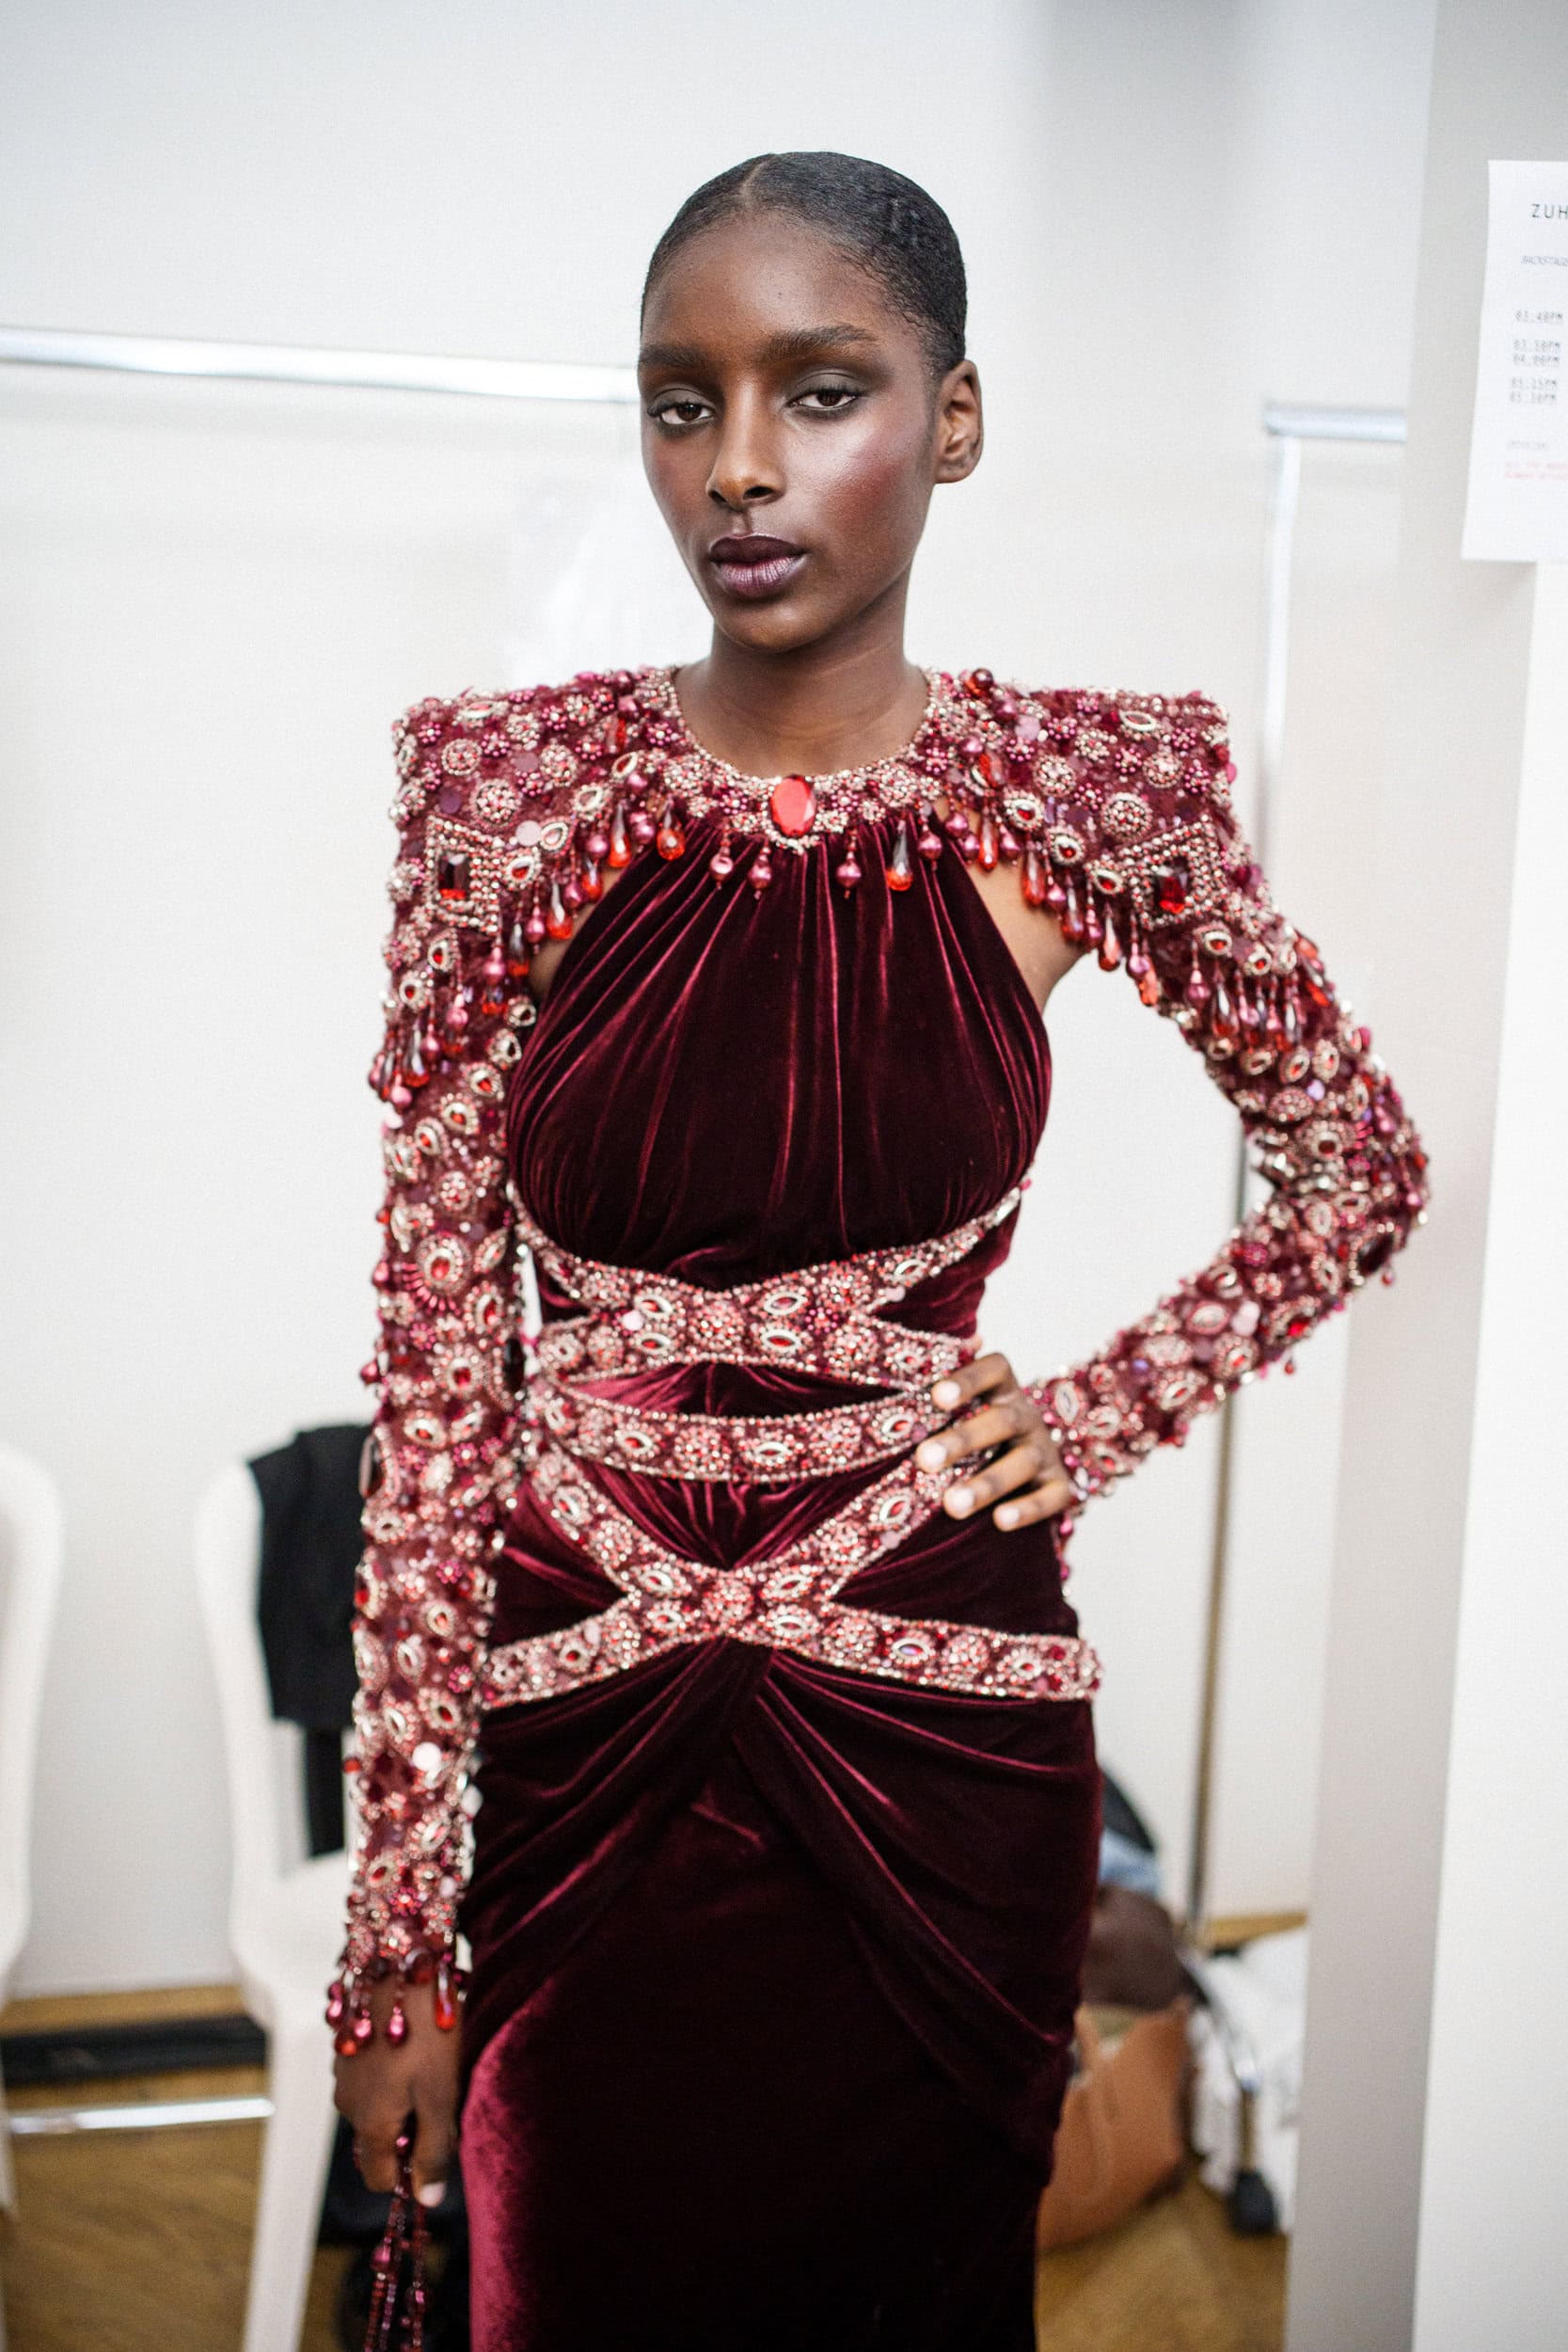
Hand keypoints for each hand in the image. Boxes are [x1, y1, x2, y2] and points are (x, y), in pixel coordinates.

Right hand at [332, 1976, 460, 2206]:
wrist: (402, 1958)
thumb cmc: (428, 2028)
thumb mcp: (442, 2094)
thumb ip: (435, 2151)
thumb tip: (426, 2201)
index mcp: (369, 2122)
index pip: (381, 2178)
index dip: (411, 2173)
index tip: (438, 2145)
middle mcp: (346, 2102)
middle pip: (380, 2140)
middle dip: (411, 2128)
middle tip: (443, 2091)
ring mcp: (343, 2069)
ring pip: (375, 2104)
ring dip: (402, 2094)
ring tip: (432, 2058)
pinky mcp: (347, 2041)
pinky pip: (370, 2073)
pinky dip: (392, 2067)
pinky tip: (414, 2038)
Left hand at [916, 1352, 1075, 1529]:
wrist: (1027, 1465)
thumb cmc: (975, 1429)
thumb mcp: (963, 1406)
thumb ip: (941, 1382)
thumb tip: (933, 1352)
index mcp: (1002, 1388)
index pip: (993, 1370)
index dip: (968, 1380)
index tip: (937, 1396)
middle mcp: (1026, 1416)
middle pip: (1002, 1420)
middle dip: (963, 1440)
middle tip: (924, 1459)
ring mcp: (1045, 1450)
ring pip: (1023, 1462)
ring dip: (987, 1483)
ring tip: (951, 1505)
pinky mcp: (1059, 1484)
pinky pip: (1051, 1497)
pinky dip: (1027, 1509)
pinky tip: (1000, 1521)